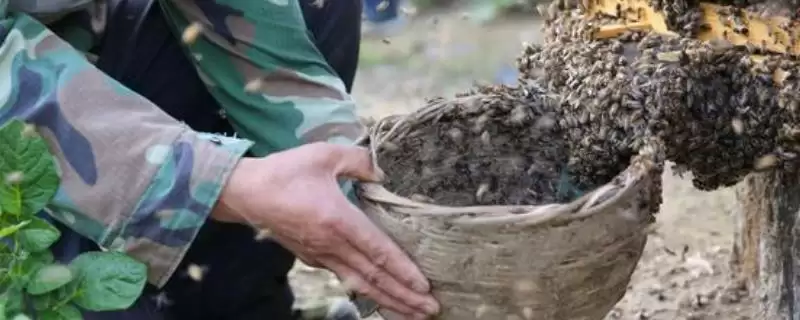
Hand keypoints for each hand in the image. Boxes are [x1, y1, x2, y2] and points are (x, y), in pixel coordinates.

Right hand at [213, 142, 439, 318]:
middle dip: (404, 295)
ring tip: (412, 312)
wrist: (245, 193)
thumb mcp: (323, 155)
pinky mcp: (313, 258)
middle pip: (374, 276)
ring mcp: (321, 255)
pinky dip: (366, 292)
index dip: (403, 269)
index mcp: (337, 220)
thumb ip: (358, 161)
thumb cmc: (284, 172)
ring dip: (389, 300)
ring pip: (361, 284)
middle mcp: (331, 245)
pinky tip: (380, 297)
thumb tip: (382, 172)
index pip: (377, 250)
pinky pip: (345, 278)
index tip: (424, 285)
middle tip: (431, 309)